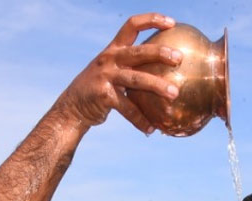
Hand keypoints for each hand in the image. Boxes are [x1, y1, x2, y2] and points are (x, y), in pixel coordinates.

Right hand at [55, 14, 180, 133]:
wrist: (72, 108)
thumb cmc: (99, 90)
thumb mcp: (112, 73)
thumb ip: (132, 69)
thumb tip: (164, 74)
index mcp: (113, 50)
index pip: (132, 26)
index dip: (152, 20)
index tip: (172, 22)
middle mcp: (109, 59)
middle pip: (139, 51)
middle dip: (160, 53)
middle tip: (179, 58)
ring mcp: (106, 77)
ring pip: (137, 79)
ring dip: (158, 86)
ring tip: (174, 94)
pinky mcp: (104, 96)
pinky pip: (128, 108)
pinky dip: (140, 120)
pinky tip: (151, 129)